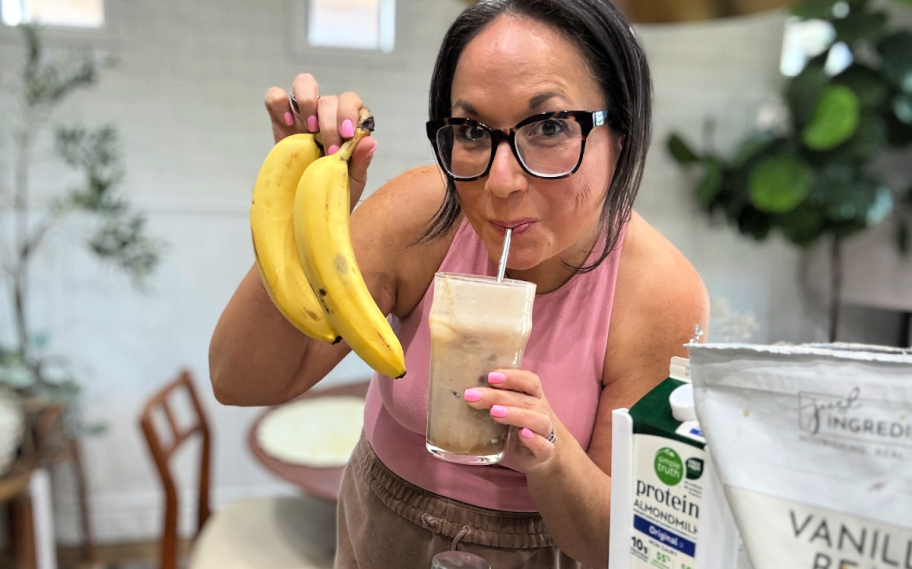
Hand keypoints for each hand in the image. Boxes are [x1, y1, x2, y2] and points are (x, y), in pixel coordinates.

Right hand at [263, 73, 376, 205]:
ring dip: (309, 102)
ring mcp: (302, 116)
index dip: (350, 113)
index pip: (352, 102)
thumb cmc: (335, 191)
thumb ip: (361, 160)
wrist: (310, 207)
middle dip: (331, 121)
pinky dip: (279, 104)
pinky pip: (275, 98)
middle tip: (329, 148)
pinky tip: (288, 125)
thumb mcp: (353, 180)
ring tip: (310, 130)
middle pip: (330, 98)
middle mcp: (326, 115)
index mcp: (347, 125)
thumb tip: (370, 141)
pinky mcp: (279, 121)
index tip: (347, 135)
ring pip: (304, 84)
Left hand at [463, 369, 558, 473]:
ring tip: (494, 412)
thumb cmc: (521, 424)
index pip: (529, 381)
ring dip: (516, 414)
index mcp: (533, 396)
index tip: (490, 376)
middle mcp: (541, 411)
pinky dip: (534, 440)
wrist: (542, 453)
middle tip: (474, 396)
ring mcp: (546, 432)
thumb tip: (465, 390)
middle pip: (525, 400)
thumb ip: (494, 398)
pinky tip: (522, 435)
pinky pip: (544, 446)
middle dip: (499, 396)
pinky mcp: (544, 452)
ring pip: (538, 420)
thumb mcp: (510, 408)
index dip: (512, 377)